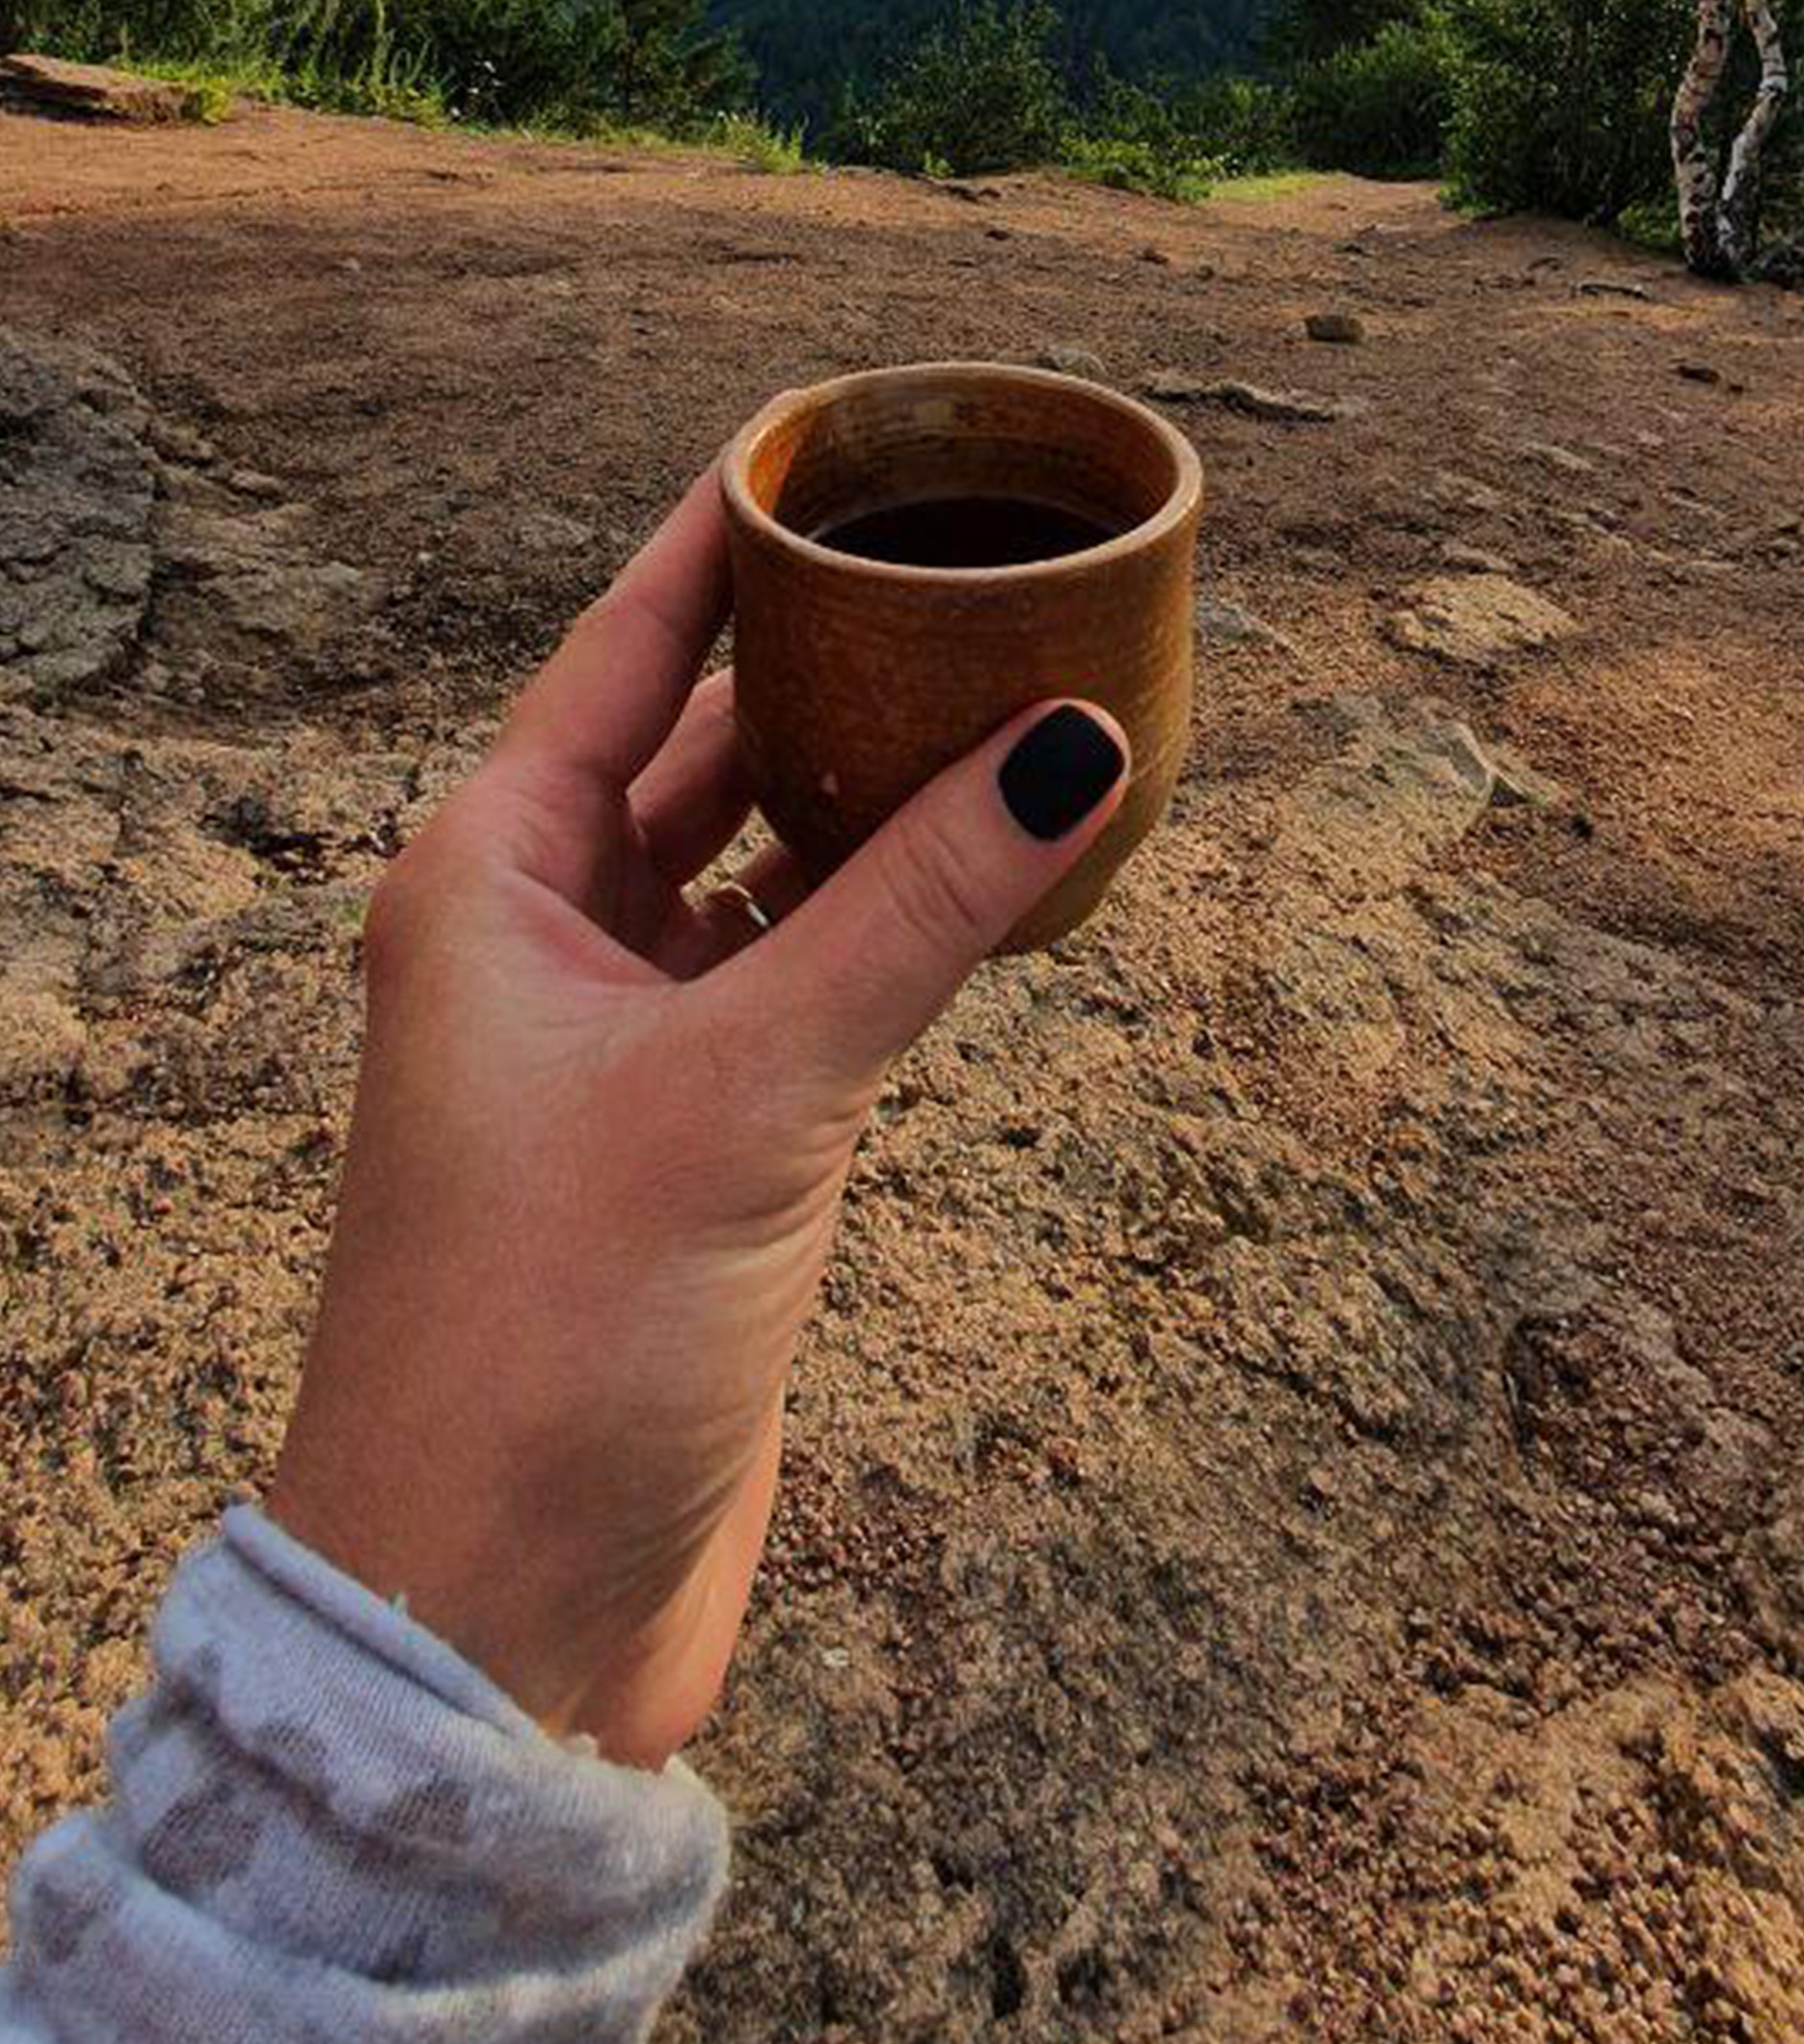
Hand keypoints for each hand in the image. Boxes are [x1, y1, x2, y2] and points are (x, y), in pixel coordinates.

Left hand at [267, 464, 1126, 1767]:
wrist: (497, 1611)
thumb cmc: (555, 1333)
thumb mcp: (749, 1087)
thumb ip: (916, 909)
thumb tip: (1074, 740)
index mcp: (490, 875)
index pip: (625, 647)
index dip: (721, 537)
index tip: (818, 432)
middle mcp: (542, 937)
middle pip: (696, 744)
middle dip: (819, 661)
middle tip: (962, 560)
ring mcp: (619, 1047)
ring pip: (761, 868)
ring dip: (868, 795)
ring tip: (1007, 687)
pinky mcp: (695, 1150)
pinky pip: (806, 982)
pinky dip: (889, 924)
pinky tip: (986, 875)